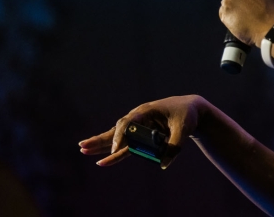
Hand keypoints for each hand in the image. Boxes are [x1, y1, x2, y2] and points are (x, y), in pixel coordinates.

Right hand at [78, 95, 204, 168]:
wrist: (191, 109)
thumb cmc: (187, 115)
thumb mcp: (183, 129)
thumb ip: (174, 146)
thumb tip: (164, 164)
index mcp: (147, 110)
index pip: (128, 123)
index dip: (121, 136)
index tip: (115, 149)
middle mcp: (140, 116)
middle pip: (117, 129)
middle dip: (100, 139)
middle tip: (82, 147)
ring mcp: (139, 124)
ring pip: (117, 136)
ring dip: (101, 144)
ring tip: (83, 149)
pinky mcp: (142, 133)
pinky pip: (125, 143)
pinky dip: (114, 149)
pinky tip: (102, 158)